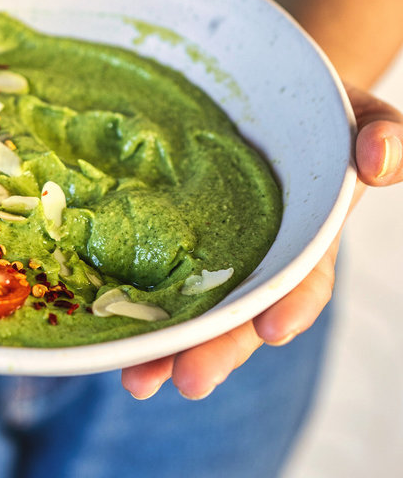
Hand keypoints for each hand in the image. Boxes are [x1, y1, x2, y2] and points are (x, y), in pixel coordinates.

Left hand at [121, 82, 402, 401]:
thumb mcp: (359, 116)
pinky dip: (127, 311)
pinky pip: (144, 280)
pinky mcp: (162, 245)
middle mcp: (255, 262)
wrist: (253, 96)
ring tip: (137, 381)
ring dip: (165, 350)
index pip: (305, 282)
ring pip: (189, 312)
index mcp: (306, 242)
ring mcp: (208, 259)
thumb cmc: (315, 114)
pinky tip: (102, 337)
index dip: (291, 305)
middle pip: (238, 316)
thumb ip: (382, 135)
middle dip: (217, 351)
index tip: (274, 327)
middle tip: (189, 381)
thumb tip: (378, 158)